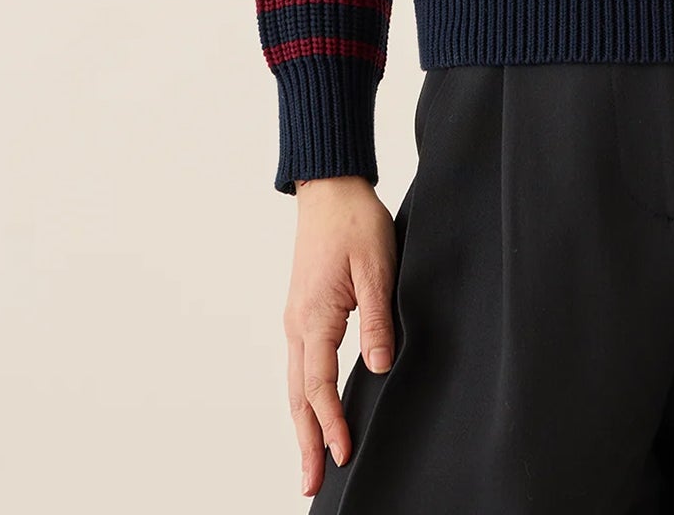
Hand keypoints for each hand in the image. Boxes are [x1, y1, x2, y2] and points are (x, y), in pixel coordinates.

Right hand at [283, 176, 395, 497]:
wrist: (329, 189)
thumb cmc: (354, 221)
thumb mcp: (376, 266)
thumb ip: (378, 318)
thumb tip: (378, 366)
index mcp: (314, 316)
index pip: (319, 383)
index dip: (331, 422)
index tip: (341, 452)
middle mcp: (297, 324)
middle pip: (298, 395)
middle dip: (306, 440)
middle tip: (311, 484)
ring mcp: (296, 319)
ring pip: (295, 384)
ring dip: (302, 424)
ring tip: (310, 462)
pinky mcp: (302, 313)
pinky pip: (300, 366)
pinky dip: (303, 398)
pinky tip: (312, 412)